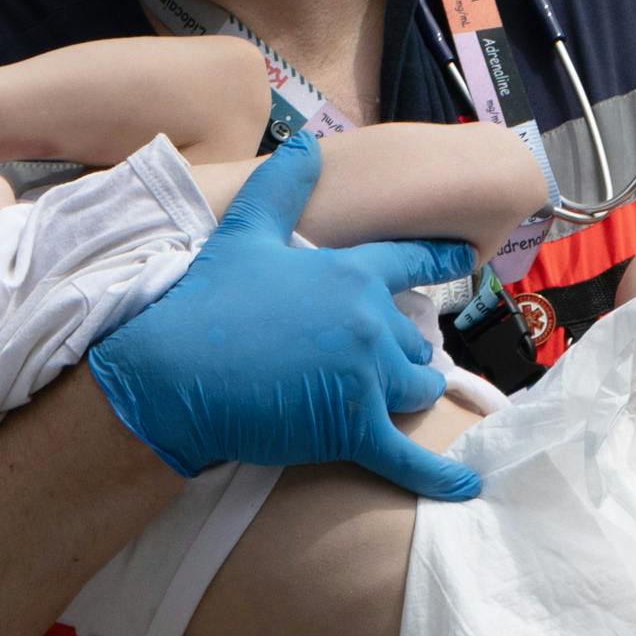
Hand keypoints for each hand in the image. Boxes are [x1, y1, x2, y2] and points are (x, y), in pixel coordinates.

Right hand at [83, 133, 485, 498]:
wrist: (168, 373)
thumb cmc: (202, 303)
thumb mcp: (244, 233)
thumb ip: (282, 188)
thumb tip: (306, 144)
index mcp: (350, 274)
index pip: (411, 263)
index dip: (440, 261)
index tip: (464, 260)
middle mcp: (369, 322)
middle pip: (412, 340)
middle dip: (398, 350)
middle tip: (370, 359)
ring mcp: (365, 377)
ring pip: (415, 387)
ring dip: (407, 392)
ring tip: (388, 399)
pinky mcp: (352, 428)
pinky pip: (408, 458)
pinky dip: (439, 477)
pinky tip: (466, 490)